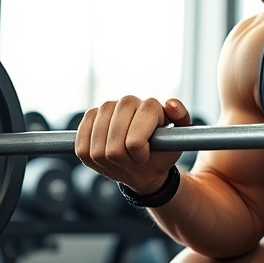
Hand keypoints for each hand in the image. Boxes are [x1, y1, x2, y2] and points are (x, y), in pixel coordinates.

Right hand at [75, 96, 191, 193]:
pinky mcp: (89, 118)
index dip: (138, 153)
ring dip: (108, 157)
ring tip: (122, 157)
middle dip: (124, 157)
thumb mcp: (179, 141)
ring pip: (97, 142)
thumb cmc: (163, 151)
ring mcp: (106, 108)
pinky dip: (91, 153)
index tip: (145, 157)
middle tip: (134, 159)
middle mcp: (128, 101)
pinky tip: (105, 154)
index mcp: (150, 106)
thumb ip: (181, 120)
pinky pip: (82, 141)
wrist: (146, 161)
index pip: (134, 139)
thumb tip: (170, 104)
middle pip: (115, 141)